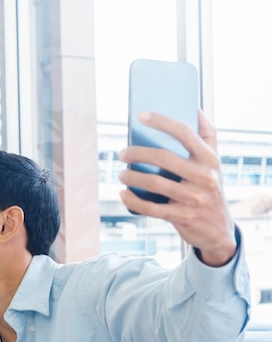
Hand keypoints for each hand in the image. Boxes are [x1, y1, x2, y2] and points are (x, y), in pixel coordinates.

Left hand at [118, 111, 235, 265]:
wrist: (219, 231)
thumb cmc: (210, 190)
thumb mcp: (215, 164)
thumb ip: (208, 137)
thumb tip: (196, 109)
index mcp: (210, 160)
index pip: (185, 133)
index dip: (162, 122)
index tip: (141, 115)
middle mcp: (204, 177)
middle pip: (164, 158)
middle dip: (137, 153)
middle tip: (123, 153)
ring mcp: (194, 199)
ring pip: (154, 183)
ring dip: (132, 176)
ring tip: (122, 174)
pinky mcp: (182, 217)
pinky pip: (151, 207)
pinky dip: (133, 200)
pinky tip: (123, 193)